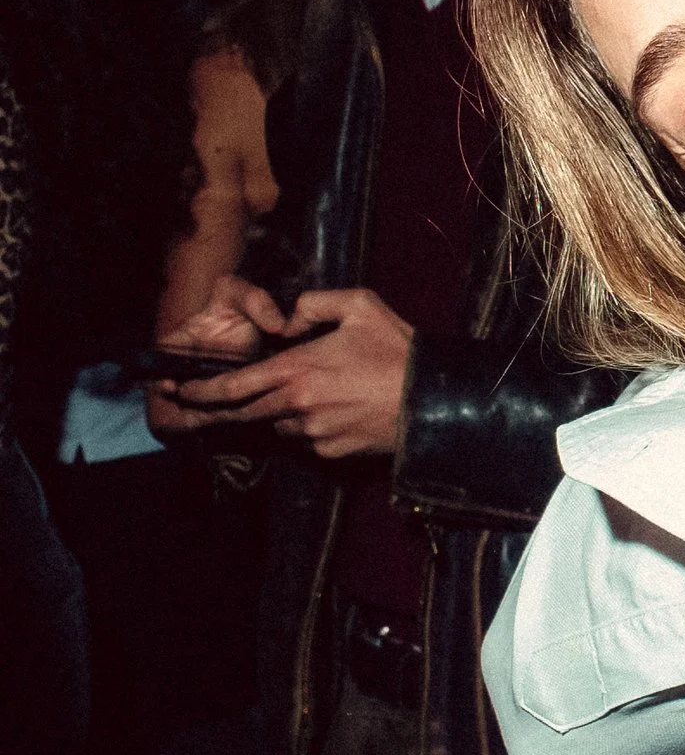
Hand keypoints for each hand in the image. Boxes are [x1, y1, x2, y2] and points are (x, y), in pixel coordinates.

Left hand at [152, 284, 415, 461]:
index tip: (180, 390)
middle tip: (202, 405)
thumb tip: (289, 318)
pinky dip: (310, 425)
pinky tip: (336, 409)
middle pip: (244, 413)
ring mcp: (314, 433)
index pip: (234, 386)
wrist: (434, 400)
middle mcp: (297, 406)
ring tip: (310, 394)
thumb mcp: (360, 305)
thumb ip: (314, 302)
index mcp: (297, 370)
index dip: (201, 390)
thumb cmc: (397, 350)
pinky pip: (307, 439)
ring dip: (280, 411)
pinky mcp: (331, 452)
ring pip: (280, 424)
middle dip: (219, 409)